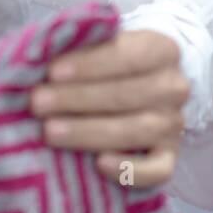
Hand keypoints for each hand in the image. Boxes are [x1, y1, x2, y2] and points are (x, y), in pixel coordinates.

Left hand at [29, 30, 189, 188]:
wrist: (136, 84)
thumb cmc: (105, 60)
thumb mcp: (97, 43)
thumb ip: (77, 45)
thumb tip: (38, 56)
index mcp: (161, 49)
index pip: (127, 55)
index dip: (88, 64)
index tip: (52, 72)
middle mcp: (174, 87)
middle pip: (127, 95)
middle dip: (77, 99)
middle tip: (38, 103)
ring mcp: (174, 124)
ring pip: (137, 130)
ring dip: (90, 132)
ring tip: (50, 132)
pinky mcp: (169, 157)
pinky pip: (158, 170)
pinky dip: (130, 170)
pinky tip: (99, 164)